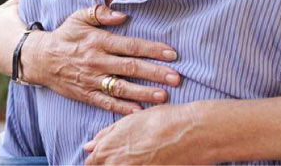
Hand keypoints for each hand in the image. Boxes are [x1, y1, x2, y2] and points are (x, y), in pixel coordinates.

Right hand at [21, 5, 180, 114]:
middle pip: (131, 68)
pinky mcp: (86, 95)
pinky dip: (122, 109)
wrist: (40, 59)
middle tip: (177, 78)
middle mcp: (97, 61)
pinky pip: (106, 103)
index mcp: (99, 41)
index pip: (131, 45)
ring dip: (144, 92)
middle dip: (155, 73)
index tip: (172, 53)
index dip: (152, 49)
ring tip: (164, 95)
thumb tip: (122, 15)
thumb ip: (100, 13)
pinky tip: (139, 112)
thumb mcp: (79, 17)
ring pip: (122, 88)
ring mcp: (92, 80)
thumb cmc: (65, 36)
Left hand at [83, 103, 203, 163]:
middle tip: (132, 157)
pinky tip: (151, 162)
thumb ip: (107, 135)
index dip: (99, 160)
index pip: (92, 162)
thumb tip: (90, 145)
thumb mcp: (131, 121)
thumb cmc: (162, 120)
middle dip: (110, 164)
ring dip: (126, 165)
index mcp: (108, 147)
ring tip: (142, 158)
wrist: (191, 131)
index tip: (109, 158)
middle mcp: (115, 164)